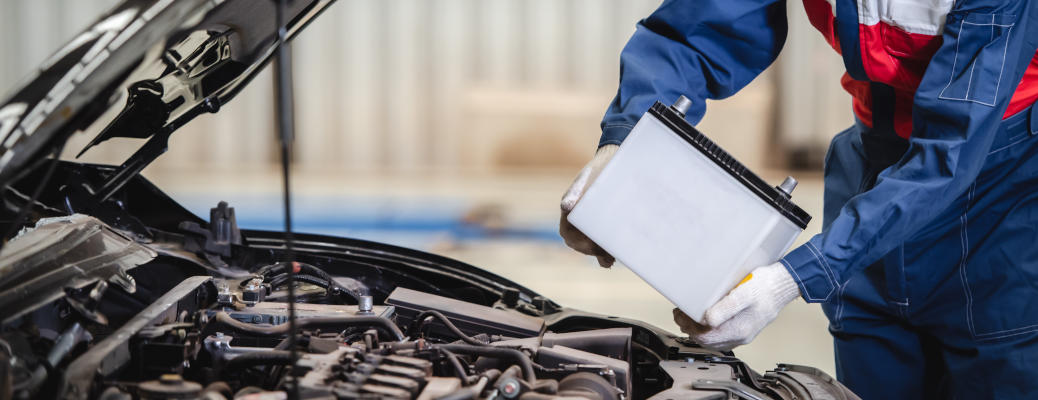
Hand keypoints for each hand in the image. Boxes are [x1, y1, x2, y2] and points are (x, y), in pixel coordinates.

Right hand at [559, 144, 618, 267]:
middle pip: (578, 243)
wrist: (615, 162)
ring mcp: (589, 222)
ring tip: (611, 258)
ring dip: (599, 253)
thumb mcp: (588, 179)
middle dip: (591, 251)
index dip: (579, 243)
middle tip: (607, 255)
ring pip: (589, 244)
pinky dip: (605, 252)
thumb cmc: (599, 169)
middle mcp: (577, 218)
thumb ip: (577, 192)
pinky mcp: (603, 224)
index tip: (593, 245)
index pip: (568, 233)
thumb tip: (566, 206)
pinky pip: (600, 242)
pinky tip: (614, 256)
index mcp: (570, 209)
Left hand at [672, 262, 799, 349]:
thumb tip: (706, 320)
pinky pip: (721, 336)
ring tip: (689, 316)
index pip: (705, 337)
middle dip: (690, 328)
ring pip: (714, 340)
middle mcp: (741, 336)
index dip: (689, 327)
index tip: (681, 314)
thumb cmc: (765, 287)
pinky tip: (705, 319)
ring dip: (698, 329)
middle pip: (707, 341)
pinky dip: (709, 329)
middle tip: (680, 314)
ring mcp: (743, 334)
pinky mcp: (744, 328)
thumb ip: (724, 308)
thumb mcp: (743, 294)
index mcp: (739, 330)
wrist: (782, 285)